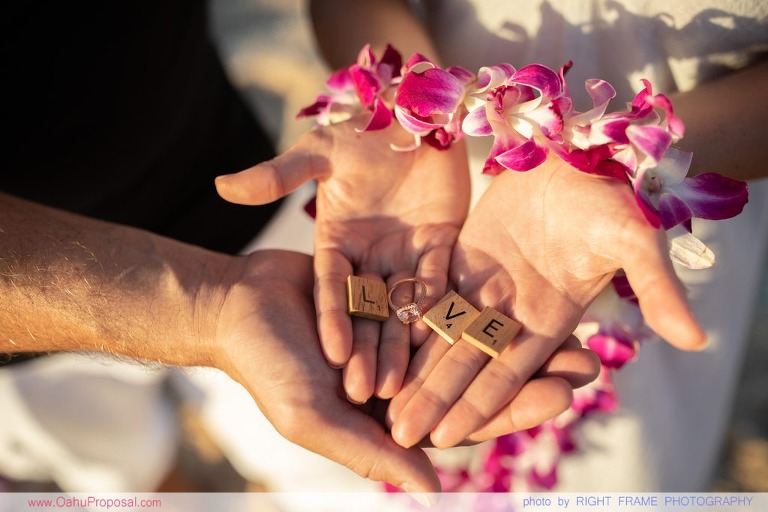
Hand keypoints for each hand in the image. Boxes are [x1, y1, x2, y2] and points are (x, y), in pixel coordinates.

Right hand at [208, 249, 596, 491]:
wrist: (237, 307)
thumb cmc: (268, 367)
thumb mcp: (314, 415)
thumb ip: (370, 452)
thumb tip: (432, 490)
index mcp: (392, 416)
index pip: (466, 419)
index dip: (514, 409)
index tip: (563, 396)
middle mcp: (404, 379)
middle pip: (479, 378)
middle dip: (531, 371)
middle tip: (590, 360)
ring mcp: (401, 337)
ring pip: (470, 336)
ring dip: (515, 332)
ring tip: (572, 322)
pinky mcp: (394, 297)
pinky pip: (443, 298)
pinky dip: (478, 296)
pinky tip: (515, 285)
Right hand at [210, 249, 439, 492]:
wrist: (236, 302)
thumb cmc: (270, 367)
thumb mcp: (314, 418)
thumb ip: (371, 454)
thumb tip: (434, 497)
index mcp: (375, 408)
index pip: (421, 414)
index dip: (416, 405)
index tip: (391, 396)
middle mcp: (383, 367)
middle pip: (419, 363)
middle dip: (387, 360)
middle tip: (344, 364)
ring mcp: (379, 325)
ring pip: (406, 322)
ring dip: (378, 327)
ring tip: (338, 336)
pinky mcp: (372, 288)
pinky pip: (392, 286)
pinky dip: (374, 291)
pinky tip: (354, 292)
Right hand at [216, 120, 470, 402]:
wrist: (410, 108)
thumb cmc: (360, 126)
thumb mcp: (319, 151)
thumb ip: (279, 173)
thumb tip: (222, 185)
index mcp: (335, 243)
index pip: (332, 289)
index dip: (332, 320)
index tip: (332, 357)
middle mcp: (368, 256)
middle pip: (369, 309)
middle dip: (369, 348)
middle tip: (373, 391)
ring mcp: (404, 252)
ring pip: (404, 304)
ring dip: (404, 341)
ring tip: (409, 380)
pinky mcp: (438, 242)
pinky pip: (439, 277)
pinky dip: (440, 304)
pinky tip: (445, 336)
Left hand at [387, 155, 704, 448]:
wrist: (574, 150)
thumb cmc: (607, 192)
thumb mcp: (632, 238)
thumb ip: (655, 286)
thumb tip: (695, 338)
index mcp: (550, 316)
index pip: (509, 371)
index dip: (480, 404)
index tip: (448, 435)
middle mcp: (513, 310)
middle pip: (467, 362)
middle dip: (435, 397)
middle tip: (398, 431)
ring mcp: (485, 285)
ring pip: (443, 334)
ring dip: (413, 365)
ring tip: (376, 396)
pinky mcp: (462, 258)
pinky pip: (429, 293)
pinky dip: (405, 316)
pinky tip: (376, 337)